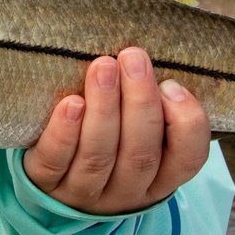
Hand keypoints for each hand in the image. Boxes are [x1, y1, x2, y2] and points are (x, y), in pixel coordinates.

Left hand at [23, 47, 210, 214]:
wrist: (49, 178)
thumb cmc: (105, 139)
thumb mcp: (135, 131)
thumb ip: (152, 99)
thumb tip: (155, 42)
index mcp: (159, 176)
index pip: (188, 157)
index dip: (187, 123)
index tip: (172, 84)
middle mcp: (127, 190)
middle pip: (141, 154)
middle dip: (140, 103)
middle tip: (133, 57)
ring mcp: (85, 193)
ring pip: (99, 156)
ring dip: (104, 109)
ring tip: (103, 66)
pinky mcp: (45, 185)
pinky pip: (55, 163)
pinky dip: (64, 133)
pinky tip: (71, 103)